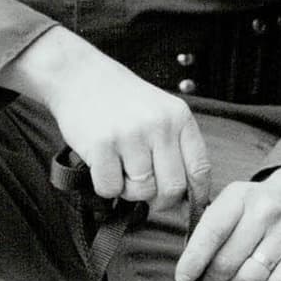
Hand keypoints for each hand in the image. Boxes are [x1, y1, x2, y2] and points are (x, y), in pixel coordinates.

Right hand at [0, 27, 210, 212]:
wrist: (80, 77)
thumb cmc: (122, 101)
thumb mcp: (160, 112)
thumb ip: (176, 147)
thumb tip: (190, 197)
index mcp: (179, 117)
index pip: (199, 170)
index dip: (195, 195)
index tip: (186, 204)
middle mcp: (159, 125)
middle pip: (172, 188)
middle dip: (159, 200)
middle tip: (145, 191)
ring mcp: (130, 134)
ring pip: (141, 191)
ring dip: (129, 190)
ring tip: (120, 168)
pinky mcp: (101, 145)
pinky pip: (111, 188)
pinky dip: (106, 186)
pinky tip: (102, 166)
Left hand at [174, 165, 280, 280]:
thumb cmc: (259, 204)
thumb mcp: (233, 200)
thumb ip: (210, 226)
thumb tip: (187, 266)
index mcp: (240, 196)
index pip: (212, 232)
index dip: (194, 259)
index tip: (183, 277)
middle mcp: (265, 212)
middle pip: (227, 262)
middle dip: (215, 276)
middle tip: (215, 274)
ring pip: (250, 278)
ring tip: (242, 271)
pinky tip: (264, 277)